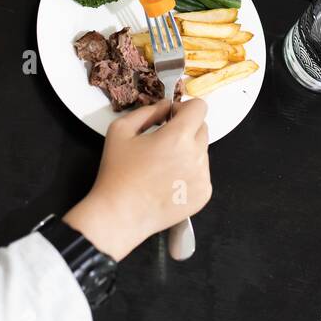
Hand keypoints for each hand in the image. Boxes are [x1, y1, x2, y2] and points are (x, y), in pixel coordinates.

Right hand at [64, 98, 211, 260]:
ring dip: (188, 151)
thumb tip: (165, 106)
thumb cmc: (117, 172)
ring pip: (202, 152)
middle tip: (163, 141)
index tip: (170, 118)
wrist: (120, 214)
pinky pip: (202, 174)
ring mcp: (203, 177)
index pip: (200, 107)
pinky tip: (168, 182)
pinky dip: (189, 173)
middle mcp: (197, 156)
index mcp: (178, 137)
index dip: (184, 107)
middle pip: (202, 128)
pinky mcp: (203, 195)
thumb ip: (147, 111)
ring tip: (163, 166)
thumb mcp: (120, 130)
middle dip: (185, 129)